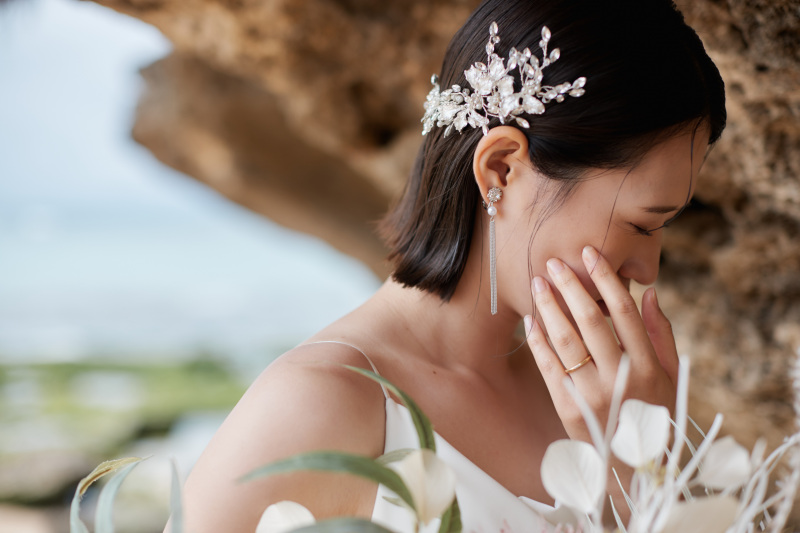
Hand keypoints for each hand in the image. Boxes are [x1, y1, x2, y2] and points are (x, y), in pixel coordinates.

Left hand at [524, 245, 678, 442]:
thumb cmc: (654, 413)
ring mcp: (593, 395)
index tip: (591, 254)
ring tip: (538, 284)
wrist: (635, 468)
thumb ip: (660, 333)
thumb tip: (650, 292)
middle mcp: (620, 379)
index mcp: (648, 367)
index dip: (606, 280)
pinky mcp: (569, 408)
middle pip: (590, 321)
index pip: (624, 313)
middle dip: (570, 287)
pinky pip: (549, 367)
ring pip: (566, 341)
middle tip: (554, 262)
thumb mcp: (669, 376)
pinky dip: (538, 341)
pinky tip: (531, 320)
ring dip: (549, 308)